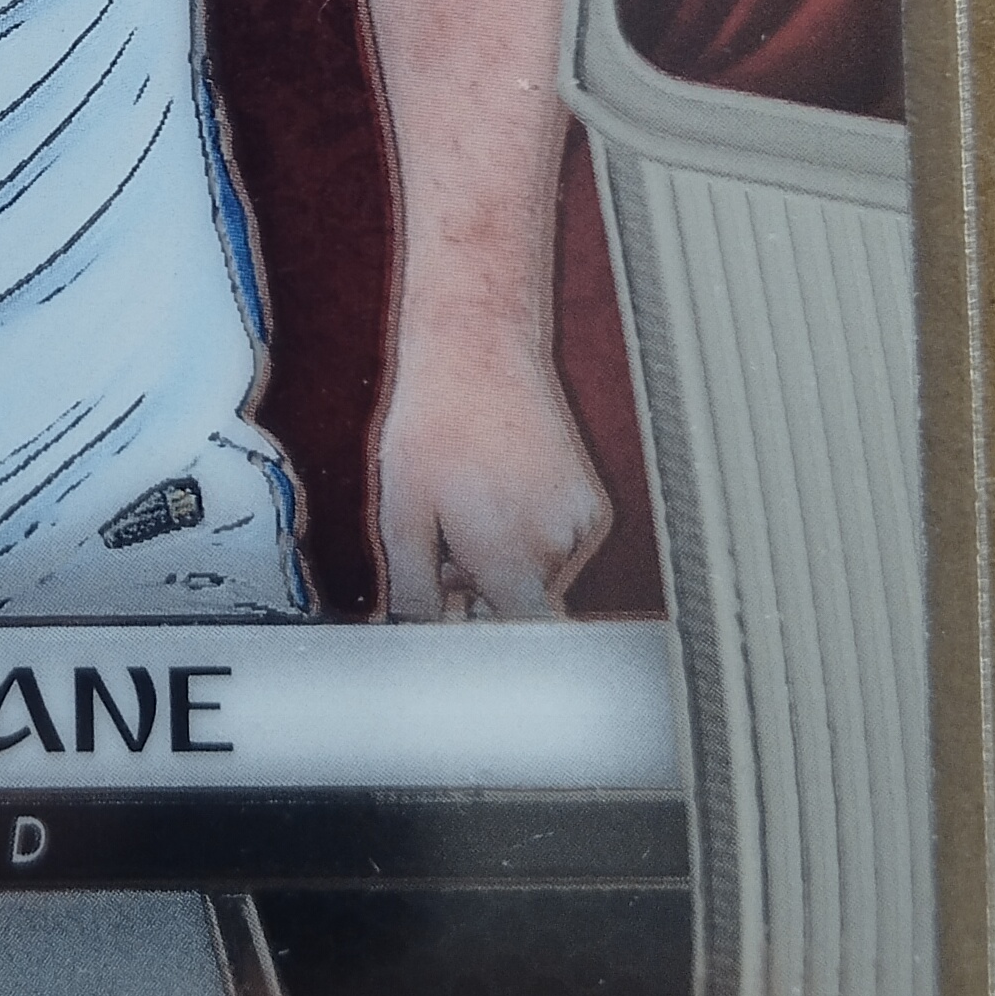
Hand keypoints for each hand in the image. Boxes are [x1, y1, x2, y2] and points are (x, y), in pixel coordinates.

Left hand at [373, 329, 610, 620]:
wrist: (479, 356)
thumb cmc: (435, 430)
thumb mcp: (403, 517)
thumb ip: (415, 592)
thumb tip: (416, 639)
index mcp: (512, 558)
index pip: (515, 638)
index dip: (482, 637)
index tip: (459, 620)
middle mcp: (556, 547)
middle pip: (520, 607)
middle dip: (480, 591)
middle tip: (446, 543)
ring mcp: (581, 525)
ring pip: (540, 577)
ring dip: (504, 563)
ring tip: (471, 509)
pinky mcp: (591, 508)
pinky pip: (559, 548)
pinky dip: (531, 538)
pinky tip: (504, 496)